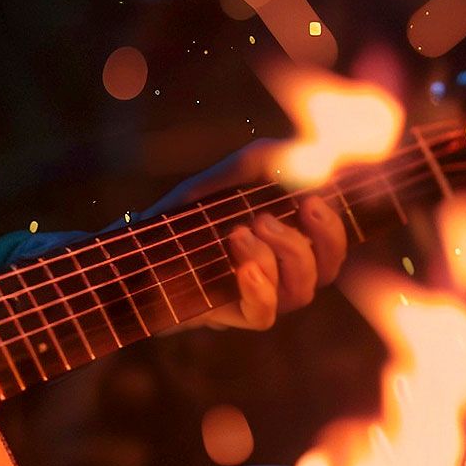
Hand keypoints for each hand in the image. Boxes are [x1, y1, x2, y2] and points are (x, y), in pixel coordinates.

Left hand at [145, 140, 348, 330]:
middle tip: (287, 208)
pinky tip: (244, 266)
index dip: (340, 221)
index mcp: (283, 243)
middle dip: (321, 237)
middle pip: (327, 267)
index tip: (320, 196)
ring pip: (301, 291)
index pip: (332, 240)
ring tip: (241, 230)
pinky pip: (266, 315)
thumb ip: (254, 164)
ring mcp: (257, 297)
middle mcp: (278, 273)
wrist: (125, 257)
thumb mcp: (214, 184)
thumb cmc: (176, 222)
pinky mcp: (230, 316)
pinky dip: (262, 288)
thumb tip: (300, 148)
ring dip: (282, 255)